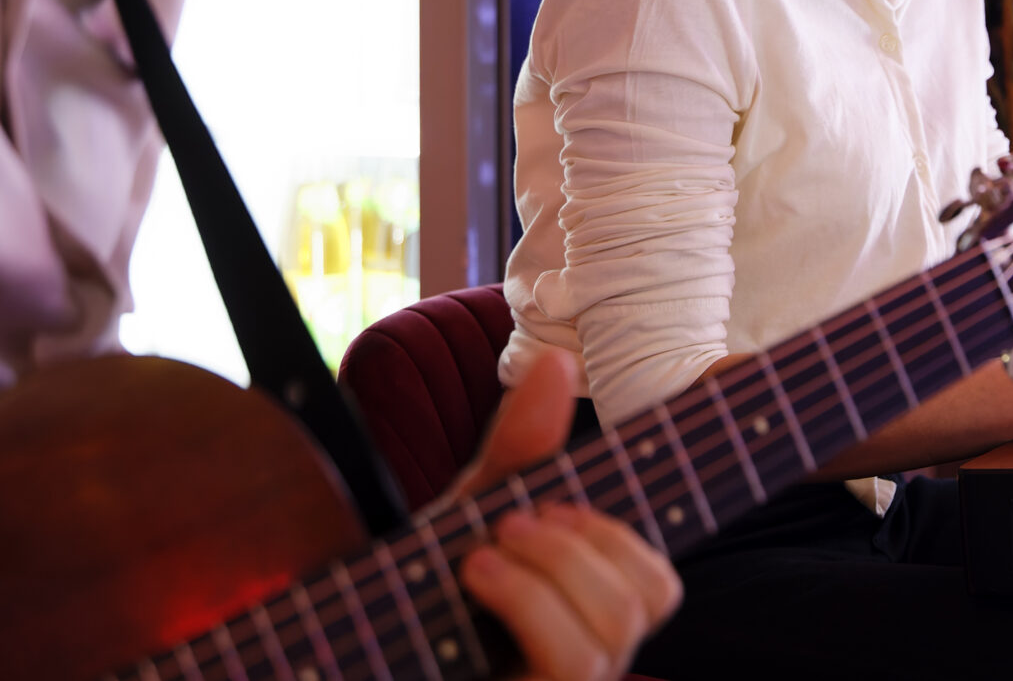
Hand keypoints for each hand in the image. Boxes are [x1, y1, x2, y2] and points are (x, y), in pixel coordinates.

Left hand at [443, 350, 682, 680]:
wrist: (352, 644)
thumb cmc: (412, 589)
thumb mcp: (470, 510)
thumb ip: (521, 446)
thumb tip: (561, 360)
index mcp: (583, 611)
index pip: (659, 582)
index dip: (637, 530)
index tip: (569, 499)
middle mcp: (586, 658)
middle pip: (655, 592)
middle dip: (589, 539)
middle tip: (517, 521)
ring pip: (619, 621)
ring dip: (553, 565)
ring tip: (487, 549)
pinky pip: (575, 657)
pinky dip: (528, 597)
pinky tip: (476, 575)